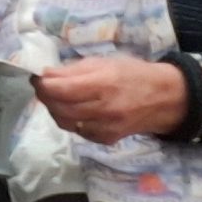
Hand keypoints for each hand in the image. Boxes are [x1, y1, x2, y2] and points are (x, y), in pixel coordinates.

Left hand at [32, 57, 187, 144]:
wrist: (165, 99)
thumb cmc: (133, 74)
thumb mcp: (105, 62)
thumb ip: (73, 70)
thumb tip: (45, 75)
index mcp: (103, 84)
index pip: (61, 89)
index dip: (43, 84)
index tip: (37, 77)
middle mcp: (104, 109)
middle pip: (59, 108)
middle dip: (45, 97)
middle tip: (43, 87)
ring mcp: (105, 128)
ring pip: (65, 122)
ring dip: (54, 109)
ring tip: (56, 98)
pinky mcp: (106, 139)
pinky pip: (78, 131)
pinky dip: (69, 120)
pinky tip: (73, 110)